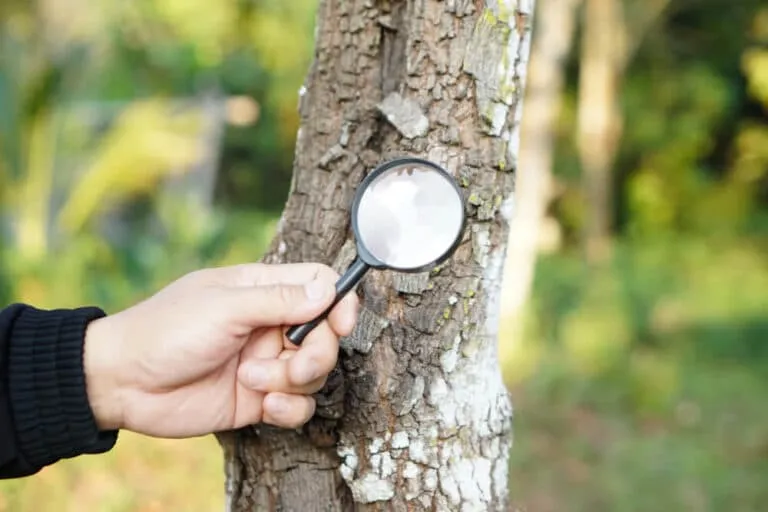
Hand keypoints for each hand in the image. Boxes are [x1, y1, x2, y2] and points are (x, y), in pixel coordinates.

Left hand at [82, 263, 358, 437]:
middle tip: (291, 363)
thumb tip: (329, 288)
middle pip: (326, 334)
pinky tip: (264, 407)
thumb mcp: (224, 307)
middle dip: (316, 353)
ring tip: (254, 383)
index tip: (341, 323)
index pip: (319, 284)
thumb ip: (279, 300)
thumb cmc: (165, 331)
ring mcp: (266, 363)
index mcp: (262, 290)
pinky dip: (290, 409)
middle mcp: (270, 325)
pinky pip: (299, 406)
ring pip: (315, 373)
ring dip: (293, 382)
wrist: (122, 383)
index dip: (339, 301)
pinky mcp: (259, 399)